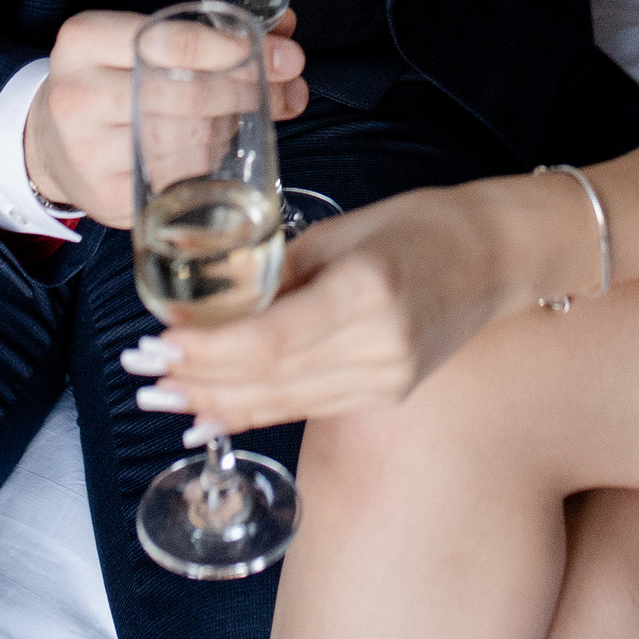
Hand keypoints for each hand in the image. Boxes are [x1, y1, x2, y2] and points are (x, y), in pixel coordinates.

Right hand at [24, 8, 306, 230]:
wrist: (51, 143)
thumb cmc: (110, 81)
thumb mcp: (137, 40)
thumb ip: (209, 30)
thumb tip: (287, 31)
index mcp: (83, 41)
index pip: (171, 41)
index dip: (233, 48)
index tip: (281, 54)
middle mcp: (78, 95)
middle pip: (185, 94)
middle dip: (250, 90)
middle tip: (287, 89)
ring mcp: (88, 153)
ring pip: (188, 140)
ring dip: (236, 127)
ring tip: (260, 115)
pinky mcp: (108, 198)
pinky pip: (180, 179)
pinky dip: (213, 162)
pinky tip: (224, 148)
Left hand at [124, 176, 540, 431]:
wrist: (498, 259)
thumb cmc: (423, 226)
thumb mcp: (346, 230)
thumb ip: (281, 271)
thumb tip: (213, 305)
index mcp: (368, 291)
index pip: (270, 339)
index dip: (207, 349)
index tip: (158, 343)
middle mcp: (379, 348)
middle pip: (269, 378)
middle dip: (197, 379)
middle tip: (141, 374)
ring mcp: (386, 381)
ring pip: (282, 402)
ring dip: (215, 401)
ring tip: (160, 396)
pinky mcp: (385, 396)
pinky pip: (306, 409)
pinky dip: (254, 411)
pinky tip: (210, 412)